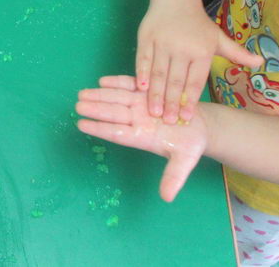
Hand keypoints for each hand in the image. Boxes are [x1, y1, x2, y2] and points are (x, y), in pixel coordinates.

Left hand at [76, 75, 206, 201]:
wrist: (201, 126)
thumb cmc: (189, 144)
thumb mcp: (185, 160)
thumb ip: (174, 177)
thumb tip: (166, 198)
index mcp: (143, 137)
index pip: (117, 133)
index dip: (100, 128)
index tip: (81, 125)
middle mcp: (138, 119)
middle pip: (113, 114)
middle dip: (96, 109)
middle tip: (77, 106)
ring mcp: (141, 104)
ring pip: (117, 98)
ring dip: (100, 94)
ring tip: (82, 93)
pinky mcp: (147, 91)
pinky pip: (130, 85)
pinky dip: (117, 82)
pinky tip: (102, 80)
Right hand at [137, 0, 261, 123]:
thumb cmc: (198, 23)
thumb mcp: (218, 38)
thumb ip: (236, 53)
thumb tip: (261, 63)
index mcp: (202, 51)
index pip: (195, 81)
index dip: (190, 101)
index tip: (186, 118)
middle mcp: (183, 48)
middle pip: (176, 80)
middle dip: (172, 103)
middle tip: (169, 122)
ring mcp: (163, 42)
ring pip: (159, 73)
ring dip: (156, 94)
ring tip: (154, 113)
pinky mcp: (146, 37)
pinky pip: (144, 60)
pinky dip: (142, 74)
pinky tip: (141, 89)